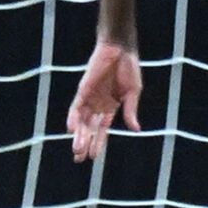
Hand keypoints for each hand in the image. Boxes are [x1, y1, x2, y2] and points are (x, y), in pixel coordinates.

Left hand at [66, 37, 142, 159]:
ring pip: (82, 121)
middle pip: (90, 128)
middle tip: (79, 159)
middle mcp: (98, 104)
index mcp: (111, 106)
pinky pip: (76, 106)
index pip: (102, 129)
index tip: (94, 157)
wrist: (120, 48)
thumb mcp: (133, 92)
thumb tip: (136, 129)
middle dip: (85, 143)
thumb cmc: (129, 67)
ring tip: (77, 150)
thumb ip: (131, 111)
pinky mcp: (83, 89)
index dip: (98, 142)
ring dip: (79, 135)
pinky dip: (73, 118)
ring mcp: (90, 97)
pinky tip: (72, 129)